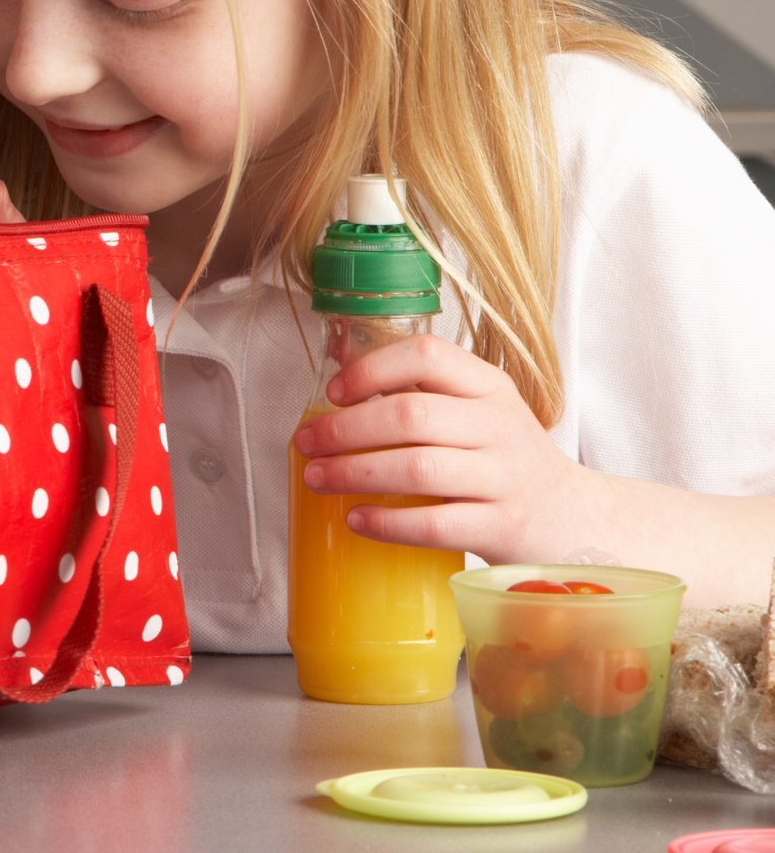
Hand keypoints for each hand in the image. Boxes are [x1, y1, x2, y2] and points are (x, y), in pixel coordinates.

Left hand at [291, 335, 601, 564]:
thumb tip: (339, 383)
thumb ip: (425, 395)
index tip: (335, 391)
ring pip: (419, 468)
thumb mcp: (479, 413)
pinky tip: (356, 519)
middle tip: (306, 443)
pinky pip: (436, 524)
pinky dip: (387, 522)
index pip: (428, 355)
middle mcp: (500, 426)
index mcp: (489, 387)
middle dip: (346, 429)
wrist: (576, 520)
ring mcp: (505, 478)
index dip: (373, 369)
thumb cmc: (506, 462)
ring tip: (318, 479)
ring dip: (356, 473)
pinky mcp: (503, 527)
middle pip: (411, 415)